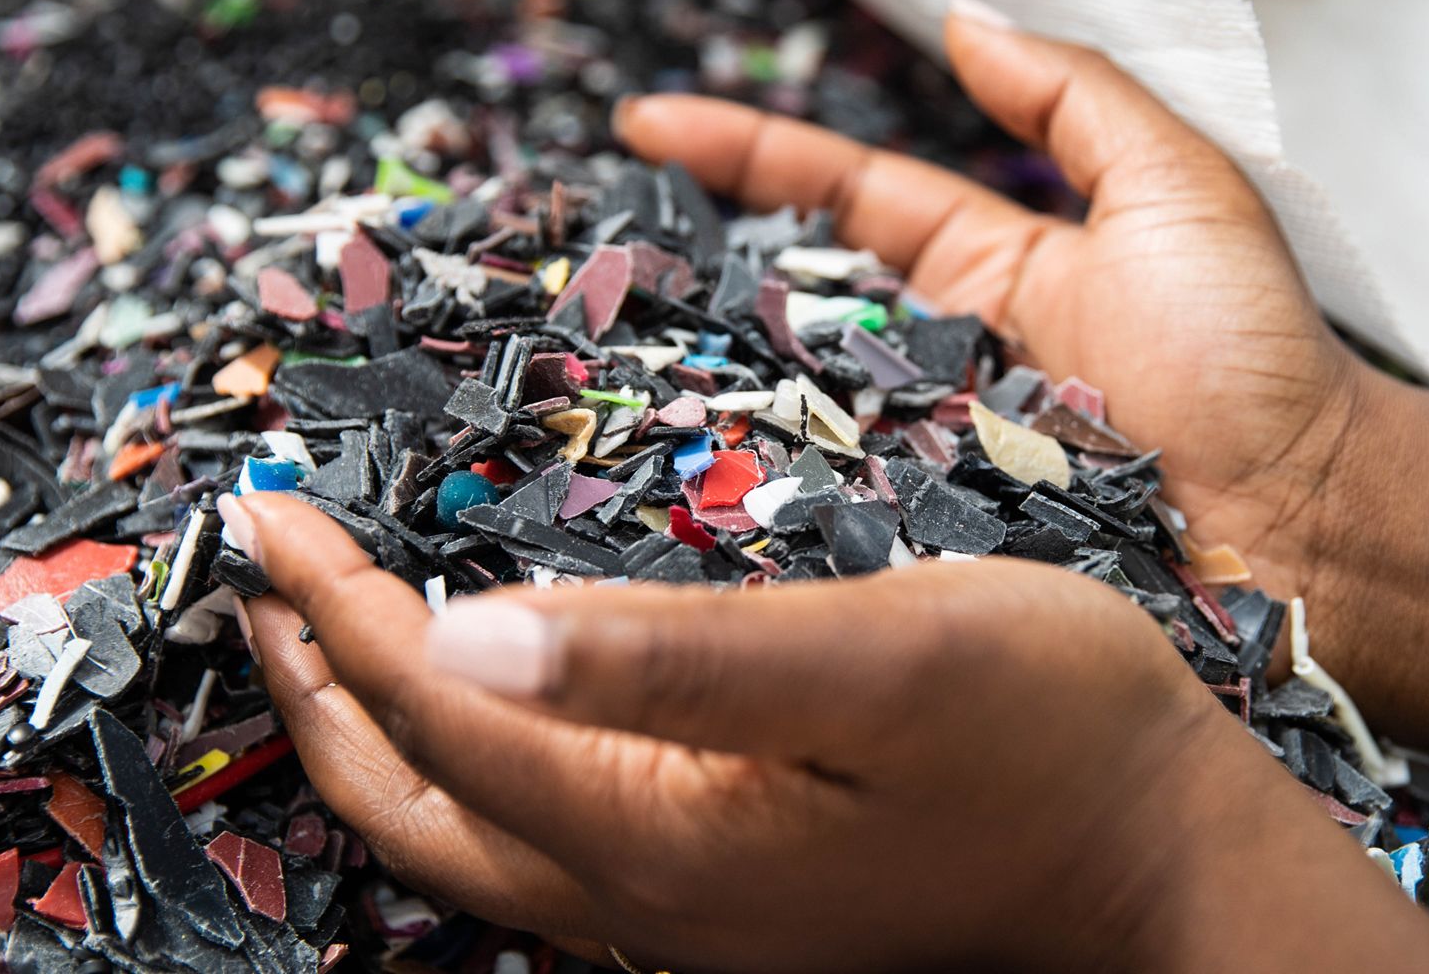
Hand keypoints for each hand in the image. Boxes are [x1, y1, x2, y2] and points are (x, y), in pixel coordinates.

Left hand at [231, 493, 1428, 971]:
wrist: (1164, 856)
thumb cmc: (1051, 735)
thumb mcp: (878, 661)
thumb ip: (672, 654)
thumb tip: (464, 639)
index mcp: (658, 837)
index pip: (441, 711)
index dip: (342, 609)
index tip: (270, 512)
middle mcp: (646, 902)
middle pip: (417, 803)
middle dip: (317, 688)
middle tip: (264, 578)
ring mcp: (687, 916)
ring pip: (469, 832)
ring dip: (380, 731)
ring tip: (334, 641)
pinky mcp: (731, 897)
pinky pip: (541, 838)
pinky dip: (470, 760)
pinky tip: (491, 707)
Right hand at [616, 0, 1377, 607]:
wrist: (1314, 524)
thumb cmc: (1257, 361)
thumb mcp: (1176, 190)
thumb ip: (1071, 100)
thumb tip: (963, 18)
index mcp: (990, 269)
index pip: (842, 194)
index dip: (745, 155)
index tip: (642, 129)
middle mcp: (938, 362)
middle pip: (790, 304)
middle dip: (688, 273)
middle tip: (579, 252)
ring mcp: (923, 458)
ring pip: (789, 411)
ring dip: (699, 385)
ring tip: (588, 354)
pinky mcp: (929, 547)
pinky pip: (828, 512)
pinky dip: (756, 494)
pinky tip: (673, 477)